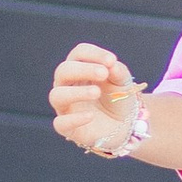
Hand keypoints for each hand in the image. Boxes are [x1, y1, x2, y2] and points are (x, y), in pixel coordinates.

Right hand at [50, 40, 146, 156]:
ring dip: (76, 92)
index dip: (94, 54)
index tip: (111, 60)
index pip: (79, 53)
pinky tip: (91, 116)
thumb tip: (111, 65)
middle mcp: (67, 85)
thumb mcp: (123, 82)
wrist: (125, 125)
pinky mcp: (67, 128)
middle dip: (83, 69)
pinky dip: (74, 119)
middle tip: (104, 73)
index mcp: (79, 68)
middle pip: (63, 70)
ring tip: (96, 92)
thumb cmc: (118, 97)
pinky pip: (60, 123)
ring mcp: (65, 106)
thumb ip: (118, 71)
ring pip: (57, 95)